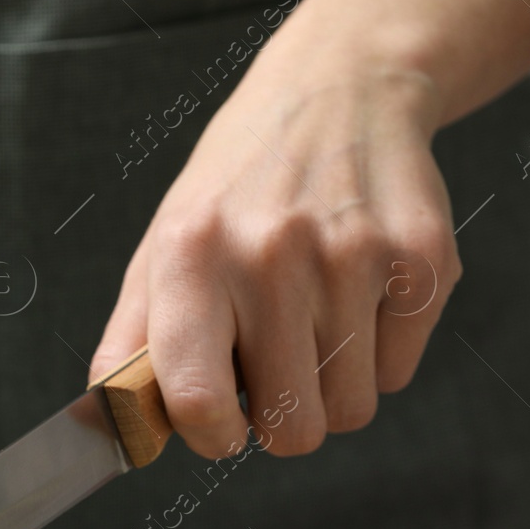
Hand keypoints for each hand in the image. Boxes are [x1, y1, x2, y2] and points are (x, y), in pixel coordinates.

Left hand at [90, 60, 461, 457]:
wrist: (338, 91)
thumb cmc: (234, 193)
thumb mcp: (160, 251)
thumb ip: (128, 347)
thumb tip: (106, 429)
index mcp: (191, 254)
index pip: (197, 398)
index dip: (211, 437)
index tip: (219, 428)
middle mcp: (271, 252)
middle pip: (292, 427)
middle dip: (280, 416)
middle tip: (272, 362)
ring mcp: (355, 254)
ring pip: (350, 409)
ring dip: (330, 386)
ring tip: (312, 318)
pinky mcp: (423, 259)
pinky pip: (398, 374)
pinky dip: (378, 354)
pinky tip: (357, 292)